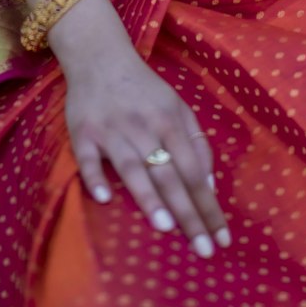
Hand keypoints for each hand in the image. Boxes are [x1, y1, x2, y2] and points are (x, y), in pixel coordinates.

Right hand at [63, 46, 229, 256]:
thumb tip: (208, 185)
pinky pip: (89, 158)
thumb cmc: (144, 89)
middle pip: (169, 174)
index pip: (194, 170)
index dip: (208, 204)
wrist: (99, 57)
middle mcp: (143, 126)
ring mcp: (112, 130)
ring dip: (149, 196)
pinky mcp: (83, 133)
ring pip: (133, 167)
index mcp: (169, 120)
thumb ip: (195, 142)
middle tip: (203, 249)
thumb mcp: (177, 106)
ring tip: (166, 226)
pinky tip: (104, 198)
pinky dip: (96, 177)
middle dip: (188, 213)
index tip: (222, 238)